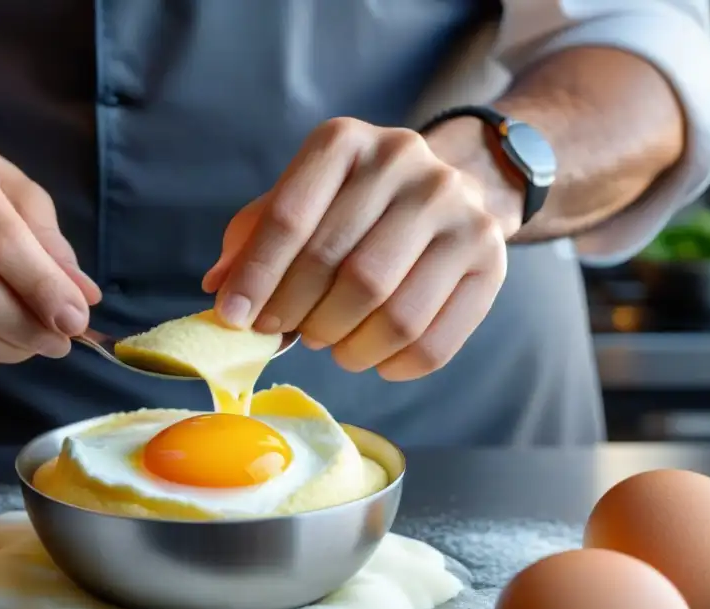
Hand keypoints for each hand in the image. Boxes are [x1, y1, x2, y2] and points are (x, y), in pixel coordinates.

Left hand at [204, 118, 516, 380]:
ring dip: (346, 345)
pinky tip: (374, 359)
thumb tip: (219, 288)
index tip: (235, 318)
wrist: (454, 184)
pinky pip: (433, 340)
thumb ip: (254, 239)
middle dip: (300, 315)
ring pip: (389, 310)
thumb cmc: (353, 204)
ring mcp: (457, 208)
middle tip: (287, 333)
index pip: (289, 218)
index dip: (256, 277)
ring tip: (331, 345)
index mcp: (345, 141)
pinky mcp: (491, 256)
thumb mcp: (300, 201)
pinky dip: (393, 365)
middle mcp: (406, 162)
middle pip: (338, 267)